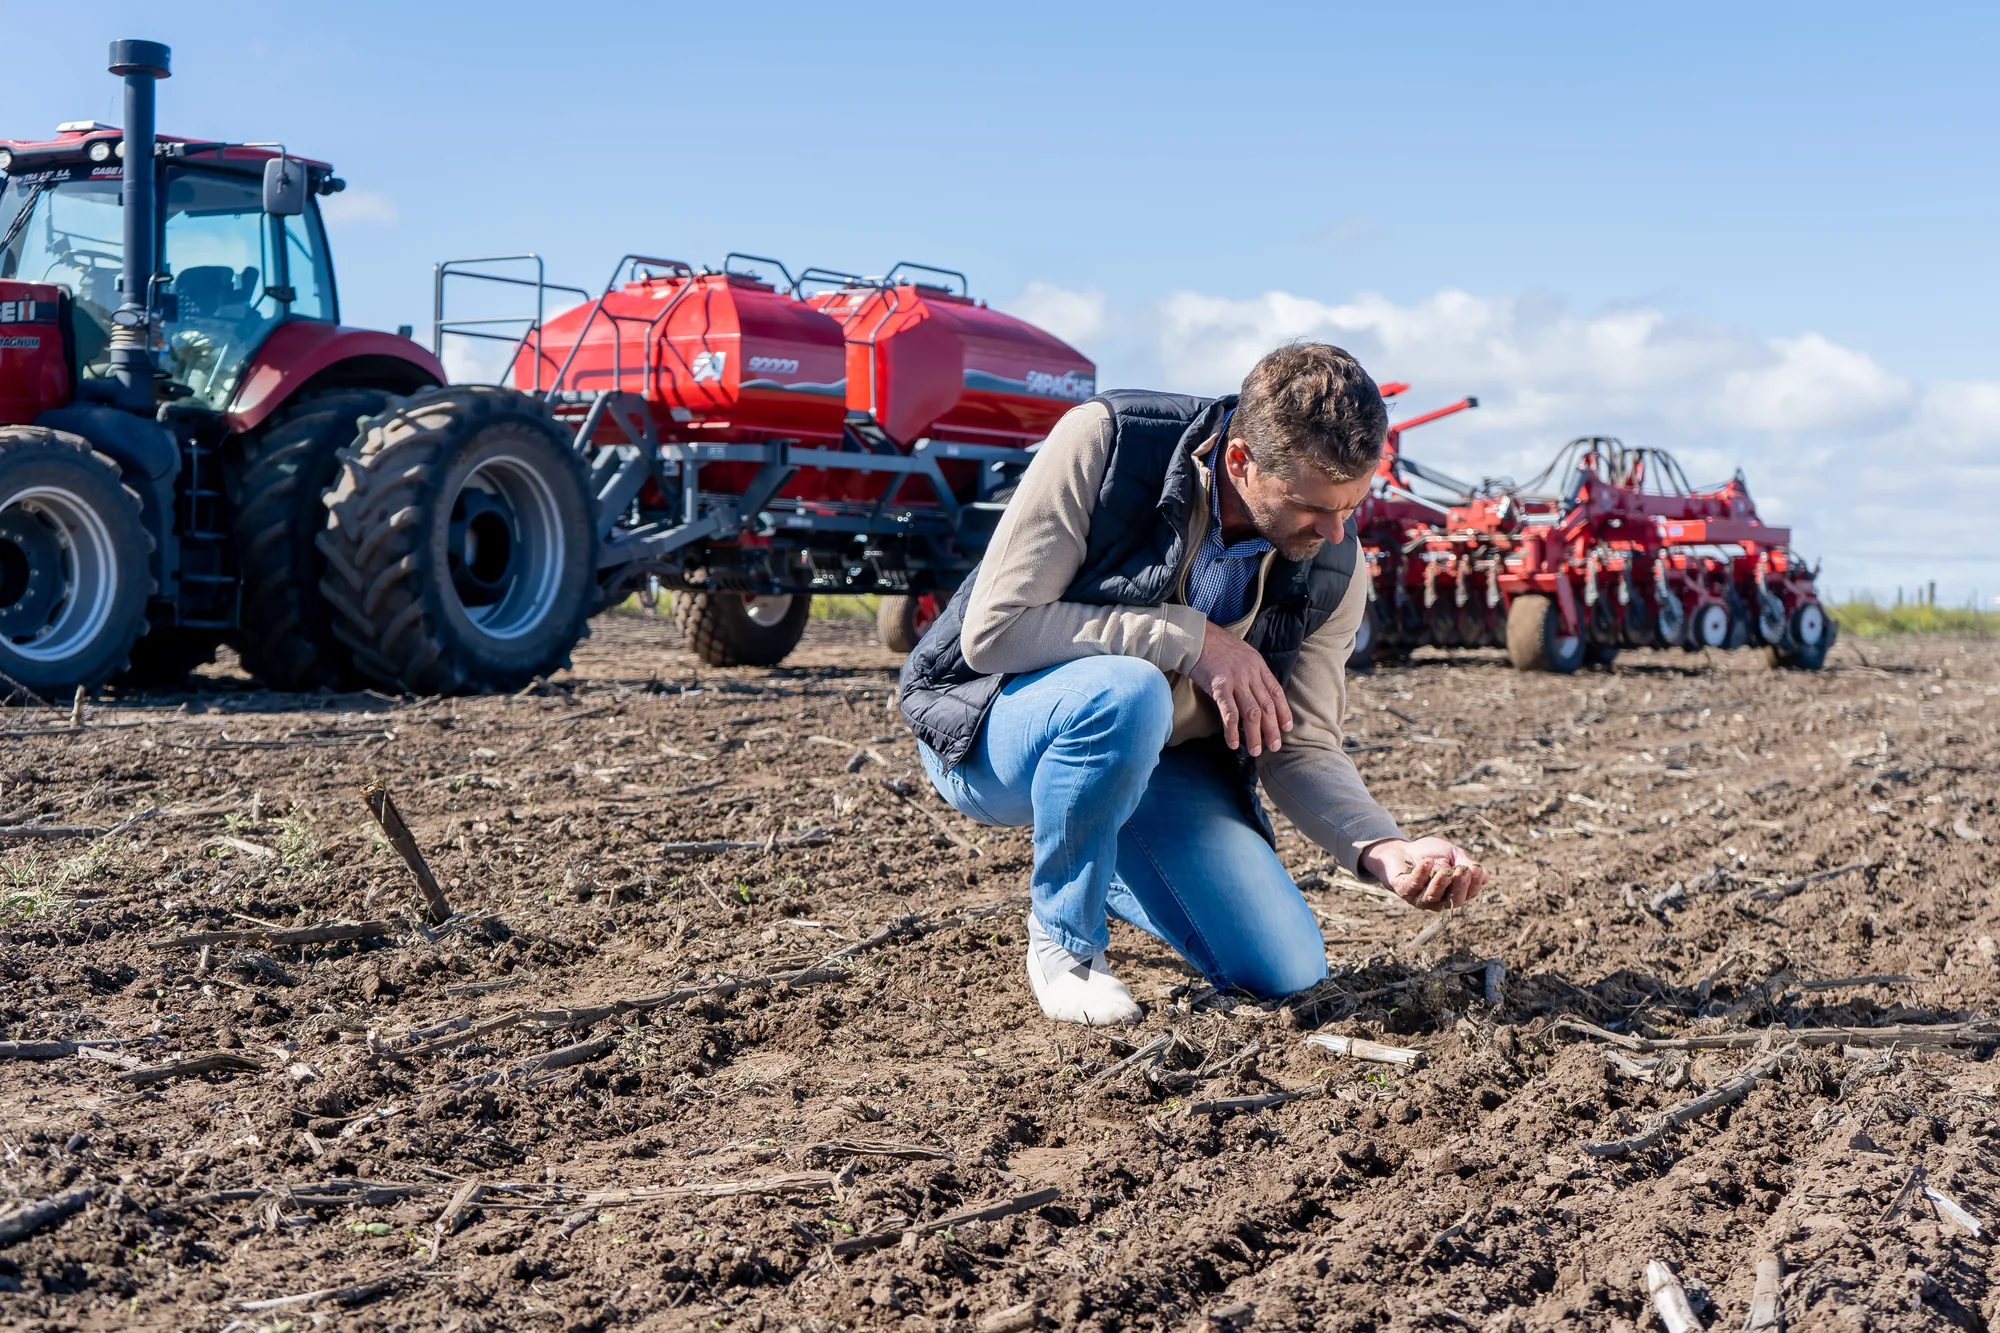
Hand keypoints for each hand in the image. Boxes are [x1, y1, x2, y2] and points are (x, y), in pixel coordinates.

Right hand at [1188, 621, 1292, 755]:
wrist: (1195, 636)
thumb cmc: (1214, 646)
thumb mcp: (1241, 653)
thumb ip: (1250, 671)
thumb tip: (1255, 691)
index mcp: (1258, 665)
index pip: (1276, 692)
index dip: (1283, 712)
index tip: (1286, 728)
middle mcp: (1251, 673)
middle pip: (1267, 706)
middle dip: (1272, 729)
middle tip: (1274, 747)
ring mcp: (1236, 680)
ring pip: (1252, 712)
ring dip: (1255, 735)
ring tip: (1255, 750)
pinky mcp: (1219, 686)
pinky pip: (1230, 712)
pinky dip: (1232, 730)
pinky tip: (1233, 743)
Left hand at [1358, 837, 1487, 910]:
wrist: (1401, 850)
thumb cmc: (1430, 853)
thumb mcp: (1452, 853)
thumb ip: (1465, 862)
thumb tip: (1482, 874)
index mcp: (1454, 892)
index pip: (1469, 893)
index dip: (1474, 883)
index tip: (1476, 869)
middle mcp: (1439, 900)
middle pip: (1454, 900)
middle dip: (1460, 886)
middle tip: (1463, 870)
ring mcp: (1420, 898)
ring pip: (1433, 896)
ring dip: (1440, 883)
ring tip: (1445, 870)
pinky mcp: (1404, 891)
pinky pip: (1413, 886)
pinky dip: (1421, 874)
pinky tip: (1427, 862)